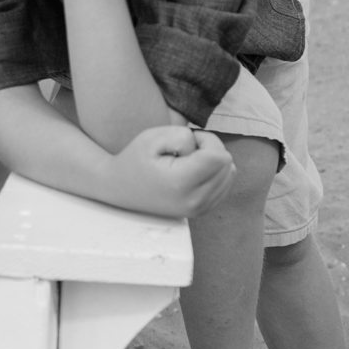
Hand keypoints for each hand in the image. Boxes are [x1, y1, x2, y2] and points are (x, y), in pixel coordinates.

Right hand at [110, 124, 233, 217]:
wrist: (119, 188)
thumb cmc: (135, 159)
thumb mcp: (152, 137)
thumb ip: (183, 137)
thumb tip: (209, 151)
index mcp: (181, 183)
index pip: (219, 156)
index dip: (206, 140)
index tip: (187, 140)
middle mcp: (194, 201)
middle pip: (227, 165)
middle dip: (210, 150)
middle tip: (185, 151)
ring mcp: (199, 209)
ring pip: (229, 175)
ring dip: (213, 162)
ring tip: (188, 161)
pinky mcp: (201, 211)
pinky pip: (225, 185)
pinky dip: (214, 173)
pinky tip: (193, 171)